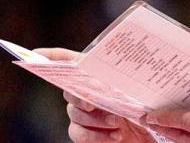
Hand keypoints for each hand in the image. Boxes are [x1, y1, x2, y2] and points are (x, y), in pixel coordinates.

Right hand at [33, 48, 151, 142]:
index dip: (52, 57)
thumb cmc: (148, 105)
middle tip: (94, 102)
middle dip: (80, 94)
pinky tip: (115, 135)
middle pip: (70, 89)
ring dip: (95, 118)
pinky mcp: (84, 133)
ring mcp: (82, 112)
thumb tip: (118, 84)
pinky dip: (96, 136)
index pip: (69, 61)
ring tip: (117, 121)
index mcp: (97, 73)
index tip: (35, 55)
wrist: (153, 131)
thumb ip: (129, 85)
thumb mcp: (143, 90)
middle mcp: (85, 91)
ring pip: (75, 112)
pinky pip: (79, 133)